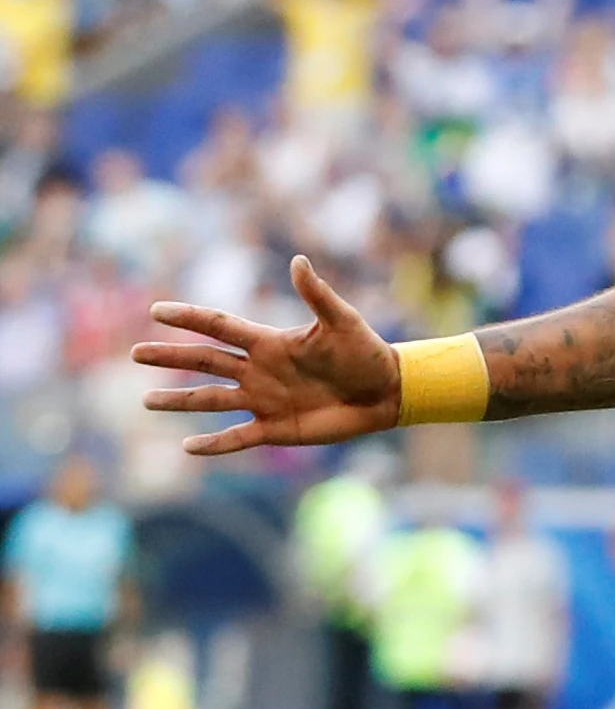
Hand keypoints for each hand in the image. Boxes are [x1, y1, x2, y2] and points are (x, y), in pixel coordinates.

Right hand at [132, 256, 401, 455]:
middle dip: (170, 357)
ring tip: (146, 401)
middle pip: (204, 361)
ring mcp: (264, 400)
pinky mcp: (276, 428)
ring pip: (211, 400)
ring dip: (179, 400)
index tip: (156, 310)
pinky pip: (237, 437)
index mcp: (270, 342)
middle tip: (134, 353)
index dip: (189, 318)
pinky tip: (187, 447)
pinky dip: (214, 444)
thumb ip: (318, 295)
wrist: (386, 391)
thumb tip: (299, 261)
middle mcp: (259, 370)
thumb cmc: (366, 352)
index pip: (220, 326)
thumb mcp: (343, 321)